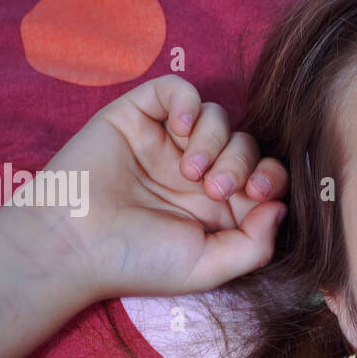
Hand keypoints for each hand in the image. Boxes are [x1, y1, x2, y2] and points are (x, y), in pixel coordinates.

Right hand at [23, 74, 288, 300]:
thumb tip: (283, 208)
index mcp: (218, 207)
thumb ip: (256, 244)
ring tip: (189, 171)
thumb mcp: (209, 267)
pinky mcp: (139, 116)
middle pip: (246, 144)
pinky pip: (178, 90)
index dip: (272, 178)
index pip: (265, 176)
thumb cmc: (138, 261)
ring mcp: (168, 143)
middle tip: (215, 190)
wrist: (73, 243)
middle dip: (242, 164)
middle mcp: (198, 172)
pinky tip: (180, 130)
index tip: (257, 194)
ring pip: (218, 116)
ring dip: (215, 140)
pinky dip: (189, 103)